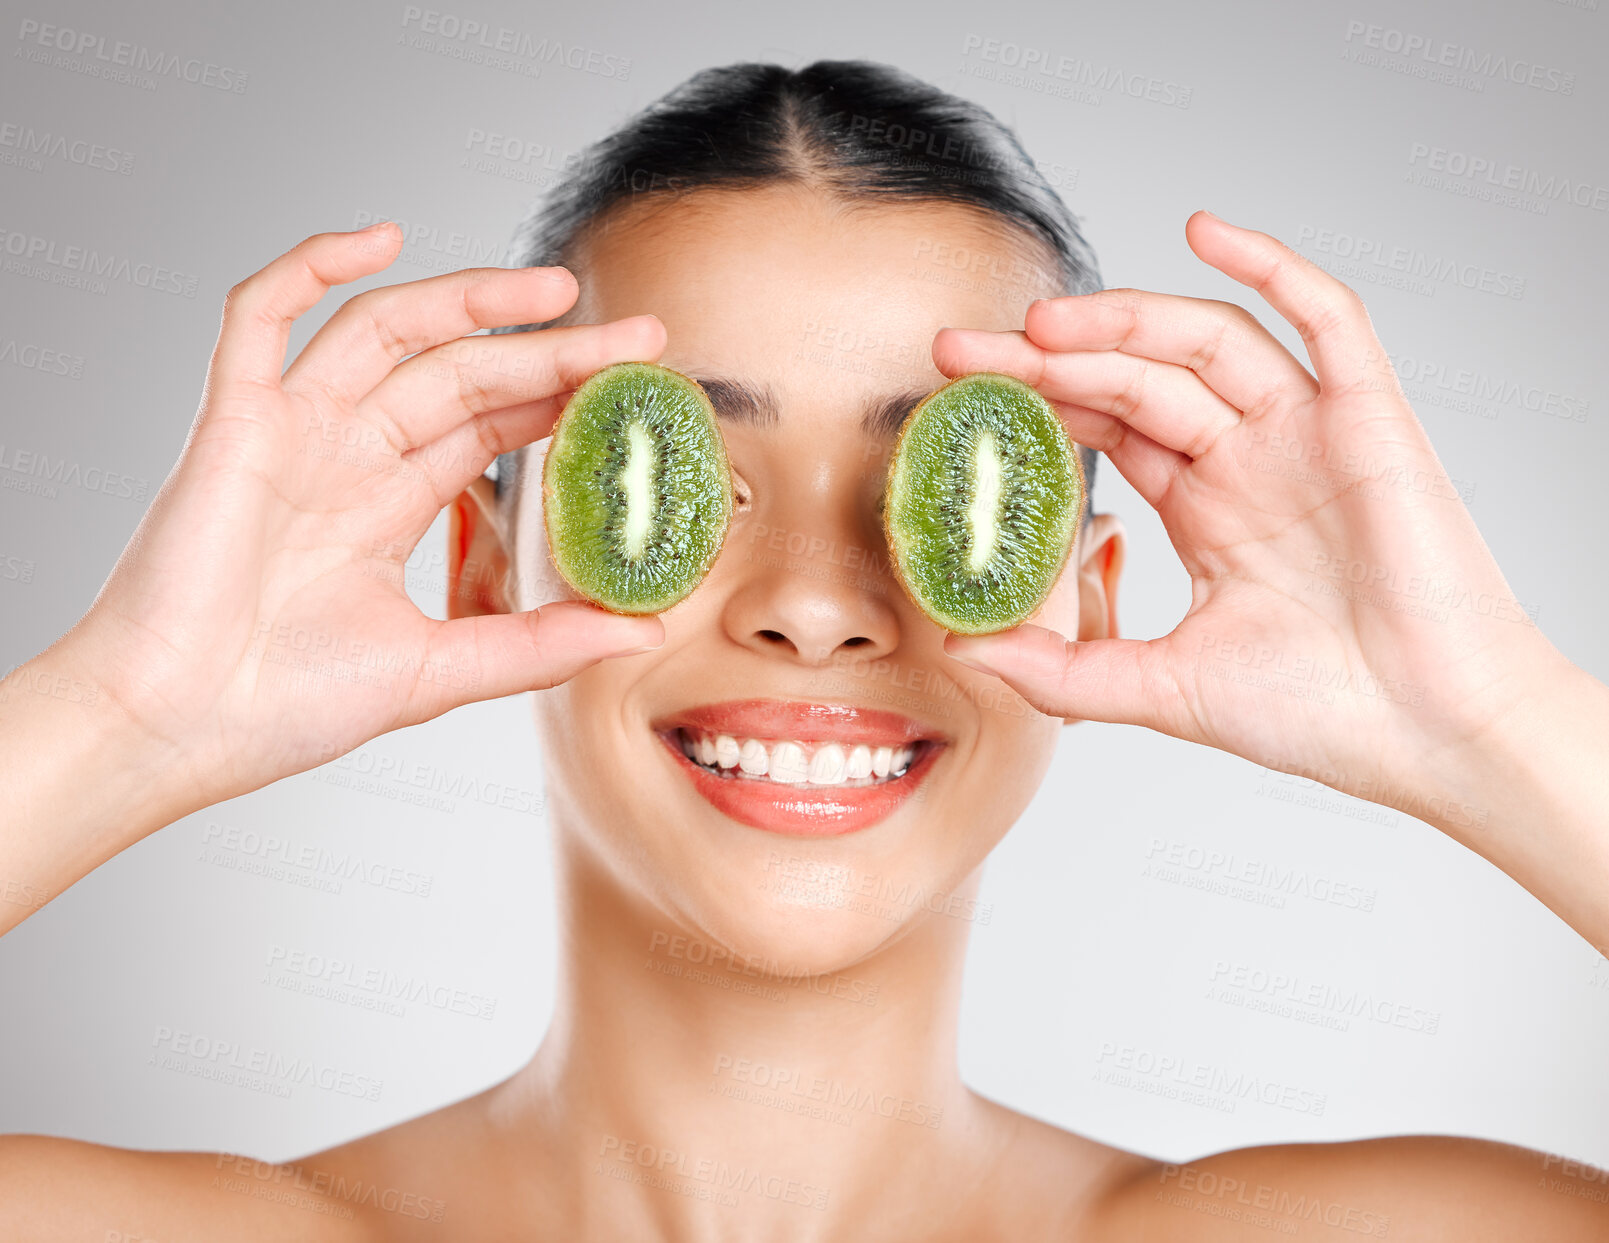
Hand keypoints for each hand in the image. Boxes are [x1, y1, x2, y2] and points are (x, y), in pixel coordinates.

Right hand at [63, 223, 666, 813]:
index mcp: (385, 505)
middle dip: (548, 350)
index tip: (634, 385)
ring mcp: (288, 432)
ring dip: (467, 300)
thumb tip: (640, 631)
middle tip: (634, 334)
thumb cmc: (281, 706)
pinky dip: (309, 268)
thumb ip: (537, 645)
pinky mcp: (231, 421)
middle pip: (460, 374)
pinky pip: (258, 316)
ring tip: (555, 289)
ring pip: (386, 333)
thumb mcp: (438, 671)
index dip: (559, 397)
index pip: (489, 427)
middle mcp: (343, 456)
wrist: (174, 730)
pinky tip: (379, 242)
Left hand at [932, 211, 1566, 817]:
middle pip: (1137, 375)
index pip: (1105, 424)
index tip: (956, 388)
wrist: (1428, 736)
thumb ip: (1061, 668)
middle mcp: (1250, 458)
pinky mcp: (1372, 419)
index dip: (1033, 398)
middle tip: (962, 349)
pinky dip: (1274, 267)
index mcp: (1205, 508)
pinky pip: (1328, 318)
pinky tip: (1203, 233)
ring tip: (1043, 321)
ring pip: (1207, 342)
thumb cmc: (1316, 715)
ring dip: (1126, 319)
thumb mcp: (1160, 689)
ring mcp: (1309, 433)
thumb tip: (963, 649)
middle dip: (1048, 357)